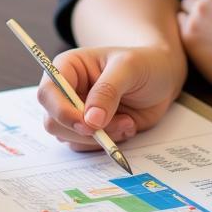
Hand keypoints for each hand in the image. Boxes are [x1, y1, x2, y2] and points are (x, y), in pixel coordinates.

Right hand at [36, 45, 184, 150]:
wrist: (162, 79)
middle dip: (84, 130)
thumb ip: (108, 91)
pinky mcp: (90, 130)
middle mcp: (67, 91)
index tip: (87, 124)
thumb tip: (90, 120)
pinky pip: (87, 147)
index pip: (48, 91)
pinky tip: (127, 126)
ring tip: (127, 121)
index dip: (61, 111)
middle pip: (53, 120)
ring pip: (69, 138)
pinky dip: (107, 143)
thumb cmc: (144, 63)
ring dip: (100, 138)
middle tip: (113, 126)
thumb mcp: (128, 68)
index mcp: (68, 67)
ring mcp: (77, 112)